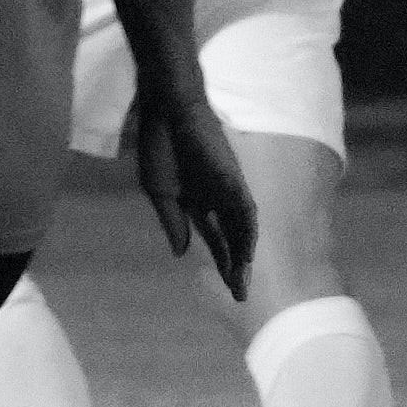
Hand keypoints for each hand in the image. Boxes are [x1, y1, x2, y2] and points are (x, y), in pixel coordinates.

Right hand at [131, 83, 257, 300]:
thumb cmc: (160, 145)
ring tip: (242, 282)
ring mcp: (229, 188)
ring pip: (241, 229)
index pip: (216, 239)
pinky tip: (246, 253)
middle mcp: (219, 199)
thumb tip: (181, 254)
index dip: (222, 263)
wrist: (166, 109)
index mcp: (200, 202)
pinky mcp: (232, 178)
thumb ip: (172, 223)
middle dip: (237, 267)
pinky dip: (246, 232)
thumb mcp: (160, 192)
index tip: (228, 290)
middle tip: (241, 297)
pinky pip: (243, 209)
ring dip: (243, 255)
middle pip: (233, 239)